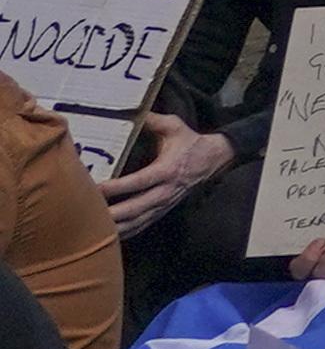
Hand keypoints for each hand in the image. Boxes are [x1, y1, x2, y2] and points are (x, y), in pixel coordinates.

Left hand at [98, 119, 229, 234]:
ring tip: (92, 230)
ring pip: (137, 222)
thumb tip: (129, 112)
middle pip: (135, 209)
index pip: (138, 182)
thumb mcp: (175, 127)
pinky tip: (108, 236)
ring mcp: (164, 205)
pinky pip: (141, 226)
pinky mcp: (162, 211)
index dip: (117, 188)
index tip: (95, 189)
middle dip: (111, 215)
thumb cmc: (190, 143)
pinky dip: (124, 232)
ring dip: (115, 227)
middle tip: (87, 216)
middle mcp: (165, 191)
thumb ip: (153, 121)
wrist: (214, 160)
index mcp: (167, 170)